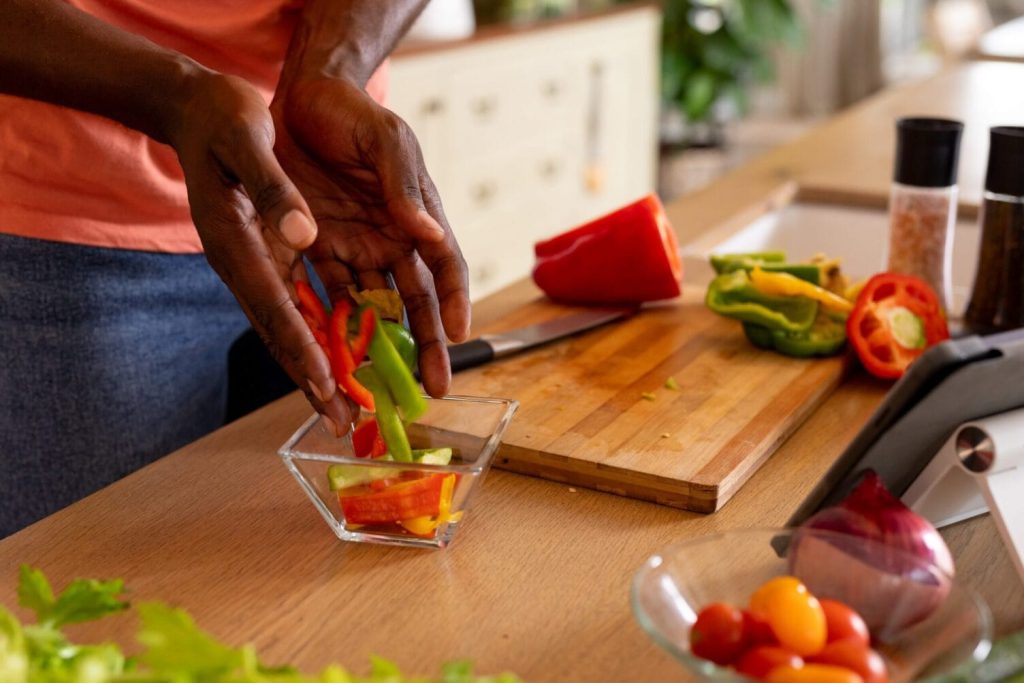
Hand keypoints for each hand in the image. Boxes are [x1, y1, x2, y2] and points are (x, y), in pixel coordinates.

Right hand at [170, 72, 352, 432]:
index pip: (273, 304)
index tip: (326, 386)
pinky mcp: (269, 254)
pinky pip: (299, 301)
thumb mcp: (247, 140)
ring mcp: (255, 261)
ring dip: (320, 366)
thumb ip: (272, 189)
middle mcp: (244, 261)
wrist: (198, 107)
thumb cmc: (222, 117)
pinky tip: (347, 355)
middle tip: (341, 423)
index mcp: (236, 239)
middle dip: (312, 378)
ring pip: (292, 324)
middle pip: (281, 330)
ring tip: (347, 408)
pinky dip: (321, 331)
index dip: (301, 348)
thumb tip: (302, 234)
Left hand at [272, 76, 469, 397]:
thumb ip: (405, 186)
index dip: (454, 302)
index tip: (460, 337)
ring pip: (372, 308)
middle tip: (434, 388)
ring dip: (378, 348)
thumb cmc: (353, 113)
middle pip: (414, 301)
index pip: (444, 267)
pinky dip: (329, 326)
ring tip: (381, 387)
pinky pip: (325, 295)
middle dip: (426, 346)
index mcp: (417, 216)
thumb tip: (429, 233)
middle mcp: (392, 240)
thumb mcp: (386, 140)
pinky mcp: (317, 249)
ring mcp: (355, 247)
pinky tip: (332, 358)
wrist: (301, 95)